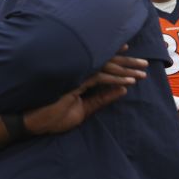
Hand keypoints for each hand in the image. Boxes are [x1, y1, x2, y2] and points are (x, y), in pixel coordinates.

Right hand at [22, 49, 145, 135]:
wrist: (33, 123)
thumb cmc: (52, 116)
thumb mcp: (83, 108)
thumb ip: (102, 98)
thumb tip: (123, 90)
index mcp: (76, 74)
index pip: (99, 62)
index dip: (116, 58)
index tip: (131, 54)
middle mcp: (75, 69)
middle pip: (105, 61)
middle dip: (127, 62)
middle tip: (145, 63)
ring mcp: (73, 73)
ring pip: (104, 67)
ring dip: (125, 70)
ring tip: (142, 73)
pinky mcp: (72, 81)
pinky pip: (99, 78)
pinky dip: (115, 79)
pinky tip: (128, 82)